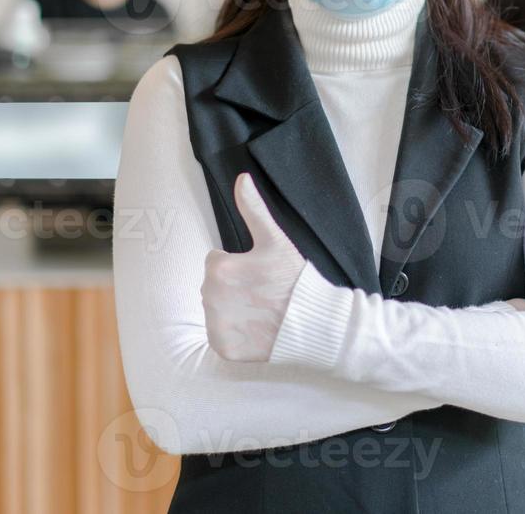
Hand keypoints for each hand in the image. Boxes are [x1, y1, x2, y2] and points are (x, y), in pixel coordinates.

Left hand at [201, 173, 306, 361]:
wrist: (314, 323)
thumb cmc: (294, 279)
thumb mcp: (274, 239)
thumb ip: (253, 208)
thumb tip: (241, 177)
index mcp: (218, 268)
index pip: (217, 262)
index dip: (240, 266)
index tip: (260, 274)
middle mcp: (210, 297)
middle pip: (214, 286)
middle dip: (234, 288)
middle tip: (262, 293)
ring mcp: (216, 325)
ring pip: (216, 310)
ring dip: (233, 310)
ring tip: (260, 311)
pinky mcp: (222, 347)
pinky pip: (219, 336)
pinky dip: (234, 334)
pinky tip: (255, 330)